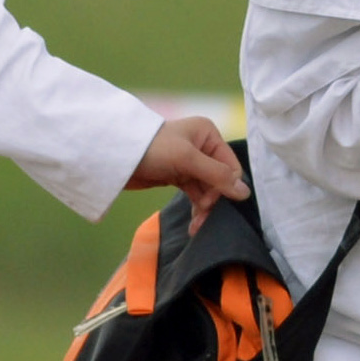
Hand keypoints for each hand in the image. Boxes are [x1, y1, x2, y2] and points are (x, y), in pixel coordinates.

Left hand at [128, 115, 250, 227]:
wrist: (113, 156)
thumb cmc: (152, 149)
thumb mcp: (187, 159)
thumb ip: (216, 175)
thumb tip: (246, 193)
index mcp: (208, 134)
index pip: (230, 165)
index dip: (224, 186)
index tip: (211, 203)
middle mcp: (202, 146)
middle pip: (220, 179)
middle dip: (213, 199)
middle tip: (202, 219)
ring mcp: (190, 162)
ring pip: (208, 189)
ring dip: (205, 207)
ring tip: (197, 226)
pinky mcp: (178, 176)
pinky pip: (195, 193)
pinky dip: (196, 207)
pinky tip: (194, 222)